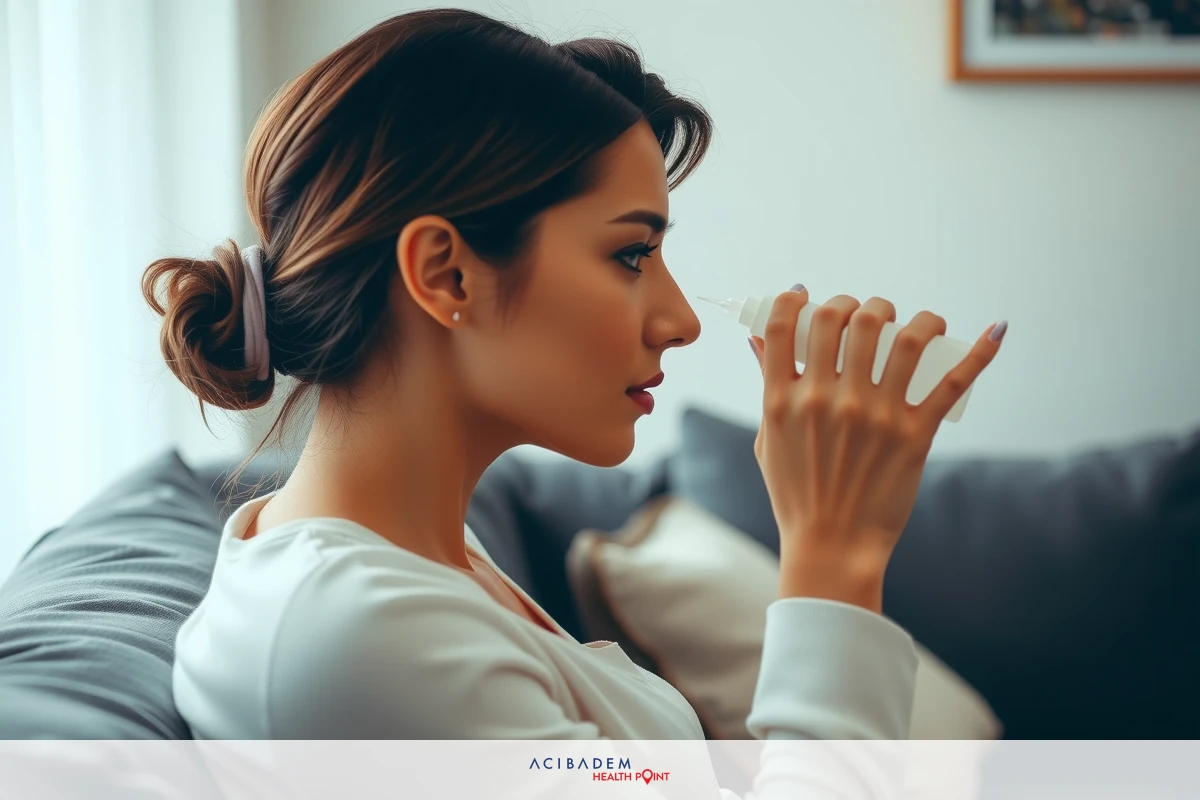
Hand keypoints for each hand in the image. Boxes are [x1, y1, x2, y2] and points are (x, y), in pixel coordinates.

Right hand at [747, 287, 1004, 610]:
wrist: (831, 547)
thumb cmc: (796, 494)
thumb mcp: (768, 438)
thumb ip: (767, 385)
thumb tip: (758, 338)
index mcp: (784, 400)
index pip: (787, 325)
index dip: (797, 299)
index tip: (810, 297)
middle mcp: (828, 400)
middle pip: (846, 318)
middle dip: (860, 306)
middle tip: (870, 316)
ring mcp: (873, 416)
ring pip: (902, 338)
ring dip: (913, 319)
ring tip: (917, 324)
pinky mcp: (914, 435)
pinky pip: (951, 383)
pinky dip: (978, 354)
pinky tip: (994, 332)